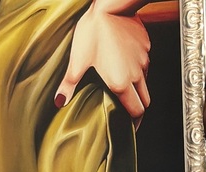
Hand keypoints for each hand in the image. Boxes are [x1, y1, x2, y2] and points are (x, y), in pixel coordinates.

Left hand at [55, 2, 150, 127]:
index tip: (129, 126)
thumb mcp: (77, 59)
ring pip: (146, 83)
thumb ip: (70, 83)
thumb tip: (59, 101)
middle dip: (139, 109)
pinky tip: (126, 63)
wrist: (111, 4)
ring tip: (126, 87)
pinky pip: (145, 64)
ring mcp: (143, 61)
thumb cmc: (93, 31)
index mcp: (120, 83)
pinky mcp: (146, 48)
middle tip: (129, 112)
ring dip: (138, 89)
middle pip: (145, 102)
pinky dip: (138, 70)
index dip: (134, 121)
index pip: (136, 111)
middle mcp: (136, 76)